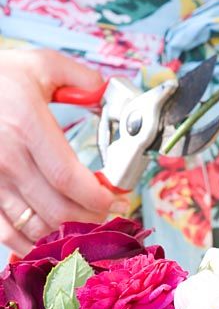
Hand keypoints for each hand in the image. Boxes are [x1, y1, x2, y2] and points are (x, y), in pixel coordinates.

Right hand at [0, 49, 125, 255]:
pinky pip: (7, 234)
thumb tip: (106, 93)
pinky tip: (52, 238)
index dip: (98, 196)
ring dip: (67, 233)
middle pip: (57, 210)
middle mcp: (6, 157)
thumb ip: (80, 78)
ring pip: (36, 227)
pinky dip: (34, 244)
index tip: (116, 196)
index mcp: (25, 124)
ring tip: (87, 222)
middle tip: (109, 212)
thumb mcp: (37, 65)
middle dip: (92, 218)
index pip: (68, 178)